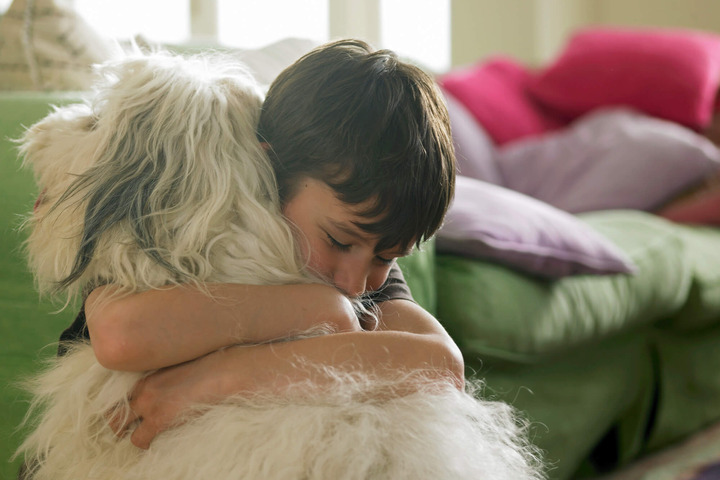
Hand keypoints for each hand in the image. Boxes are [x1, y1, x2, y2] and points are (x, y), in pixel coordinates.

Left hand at [109, 350, 233, 448]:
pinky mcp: (159, 419)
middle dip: (118, 424)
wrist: (224, 373)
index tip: (130, 416)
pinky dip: (144, 444)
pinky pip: (139, 440)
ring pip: (120, 428)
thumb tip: (167, 392)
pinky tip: (156, 442)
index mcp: (149, 375)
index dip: (123, 409)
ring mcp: (149, 404)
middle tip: (128, 431)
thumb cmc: (211, 370)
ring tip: (143, 438)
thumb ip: (166, 380)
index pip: (121, 396)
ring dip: (131, 434)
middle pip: (113, 412)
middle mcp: (143, 389)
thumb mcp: (181, 369)